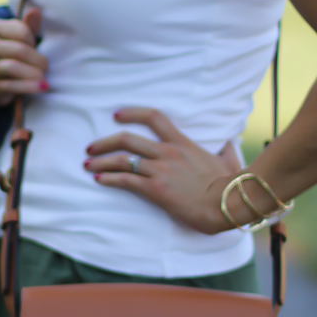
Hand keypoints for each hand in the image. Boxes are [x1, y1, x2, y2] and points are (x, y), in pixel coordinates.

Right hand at [0, 7, 47, 107]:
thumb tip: (35, 11)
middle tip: (46, 66)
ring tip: (43, 77)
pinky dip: (29, 86)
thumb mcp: (18, 38)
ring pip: (13, 67)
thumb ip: (28, 26)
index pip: (20, 30)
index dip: (33, 40)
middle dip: (37, 59)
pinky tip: (41, 87)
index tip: (36, 47)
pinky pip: (11, 85)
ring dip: (33, 73)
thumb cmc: (9, 54)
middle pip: (19, 50)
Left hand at [84, 107, 245, 233]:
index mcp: (182, 143)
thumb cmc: (229, 184)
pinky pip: (125, 180)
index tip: (116, 115)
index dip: (132, 113)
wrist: (226, 203)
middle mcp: (167, 152)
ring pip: (121, 159)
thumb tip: (228, 147)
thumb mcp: (228, 161)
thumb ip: (224, 151)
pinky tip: (99, 179)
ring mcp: (160, 170)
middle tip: (91, 147)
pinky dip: (108, 179)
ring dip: (100, 161)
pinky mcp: (155, 189)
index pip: (153, 117)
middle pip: (127, 138)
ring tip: (87, 165)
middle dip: (104, 142)